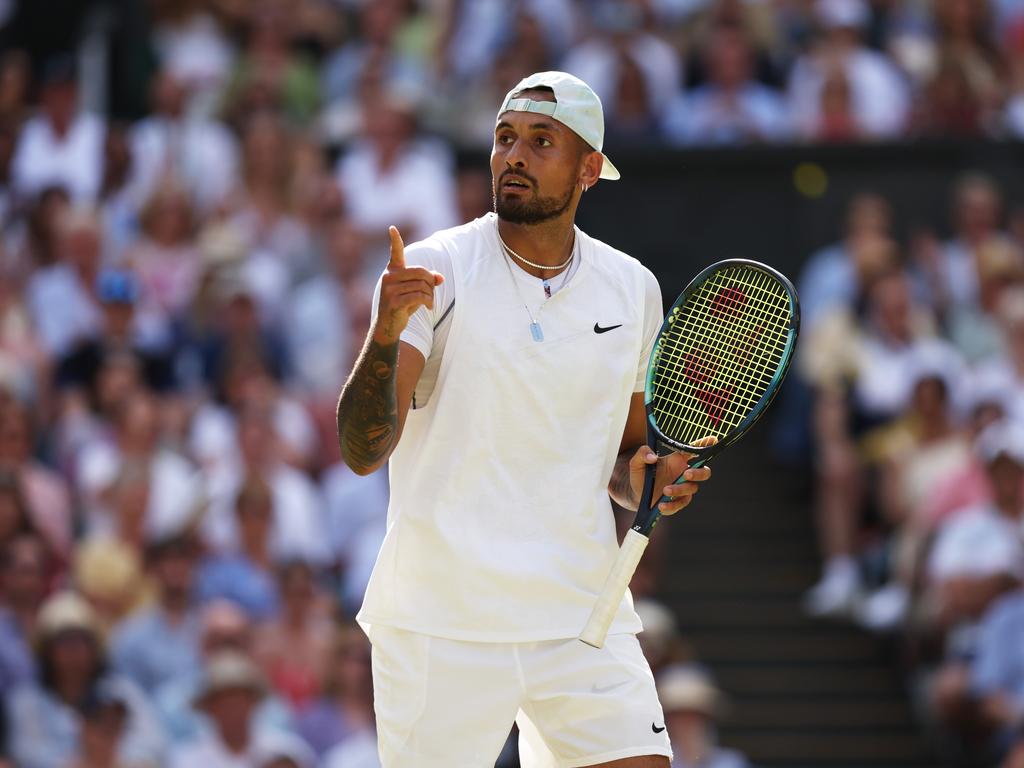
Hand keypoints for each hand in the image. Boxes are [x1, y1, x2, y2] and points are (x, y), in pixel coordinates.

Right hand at [372, 226, 443, 344]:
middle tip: (431, 293)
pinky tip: (428, 307)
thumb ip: (428, 281)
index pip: (395, 252)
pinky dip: (428, 302)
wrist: (388, 325)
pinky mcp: (393, 301)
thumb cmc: (403, 305)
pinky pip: (419, 296)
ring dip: (430, 295)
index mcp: (393, 271)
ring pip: (422, 286)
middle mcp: (389, 277)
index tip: (392, 228)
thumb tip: (441, 278)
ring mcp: (389, 289)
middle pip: (421, 272)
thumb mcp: (416, 291)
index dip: (395, 240)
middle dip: (430, 282)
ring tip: (428, 302)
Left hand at [627, 437, 714, 514]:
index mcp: (677, 460)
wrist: (635, 494)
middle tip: (686, 474)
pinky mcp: (677, 502)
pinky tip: (661, 505)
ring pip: (692, 489)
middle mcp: (683, 473)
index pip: (693, 451)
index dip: (704, 445)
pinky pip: (680, 504)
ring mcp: (682, 488)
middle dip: (699, 473)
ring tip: (665, 490)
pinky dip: (672, 505)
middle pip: (704, 472)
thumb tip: (651, 457)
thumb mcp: (637, 462)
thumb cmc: (640, 474)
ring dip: (680, 489)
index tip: (712, 440)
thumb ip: (642, 454)